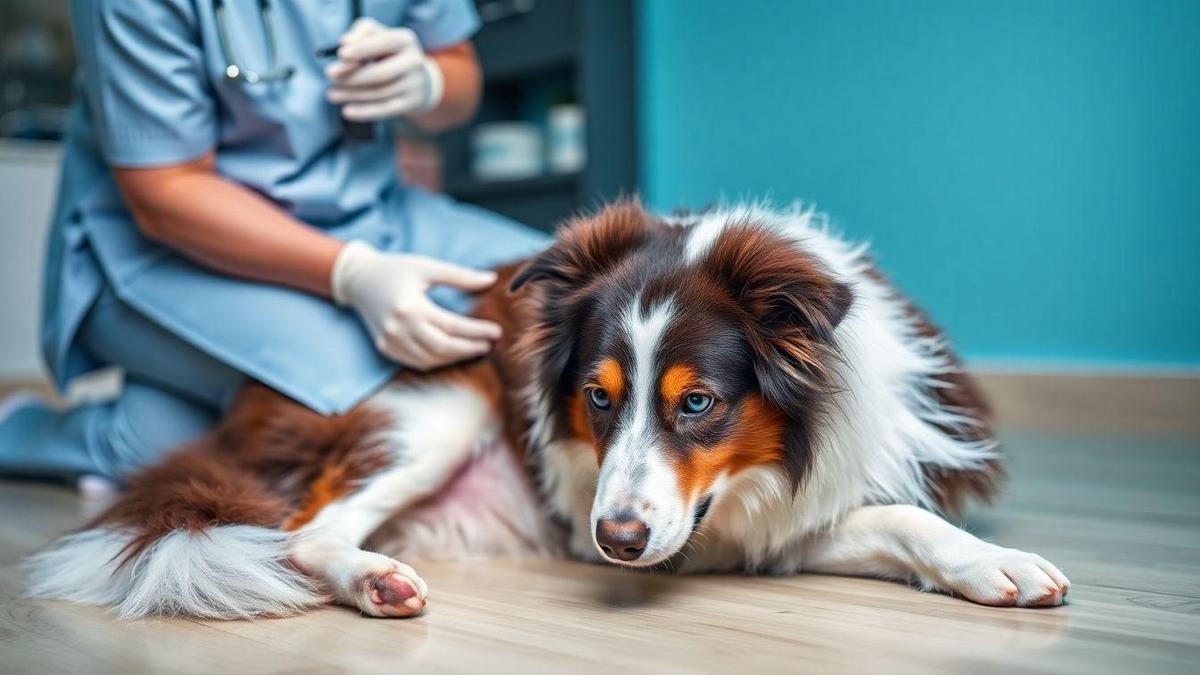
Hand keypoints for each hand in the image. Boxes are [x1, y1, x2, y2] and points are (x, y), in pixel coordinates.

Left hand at [325, 18, 444, 120]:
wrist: (417, 79)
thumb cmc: (388, 53)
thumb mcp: (377, 35)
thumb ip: (361, 33)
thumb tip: (344, 43)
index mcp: (405, 40)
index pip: (384, 42)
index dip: (362, 49)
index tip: (341, 54)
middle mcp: (414, 62)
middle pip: (381, 73)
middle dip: (353, 76)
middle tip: (329, 76)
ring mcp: (415, 84)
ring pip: (380, 93)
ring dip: (352, 94)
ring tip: (331, 94)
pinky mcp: (412, 103)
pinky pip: (385, 110)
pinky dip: (364, 112)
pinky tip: (346, 111)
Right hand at [331, 241, 501, 369]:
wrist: (358, 279)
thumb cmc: (395, 269)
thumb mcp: (427, 266)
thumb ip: (459, 276)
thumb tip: (491, 280)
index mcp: (410, 306)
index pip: (452, 326)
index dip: (476, 331)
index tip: (496, 331)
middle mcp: (399, 327)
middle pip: (442, 348)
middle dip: (469, 348)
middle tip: (488, 345)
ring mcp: (390, 341)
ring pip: (429, 360)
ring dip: (454, 358)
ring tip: (474, 349)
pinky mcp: (385, 347)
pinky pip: (415, 362)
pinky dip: (436, 361)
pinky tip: (451, 354)